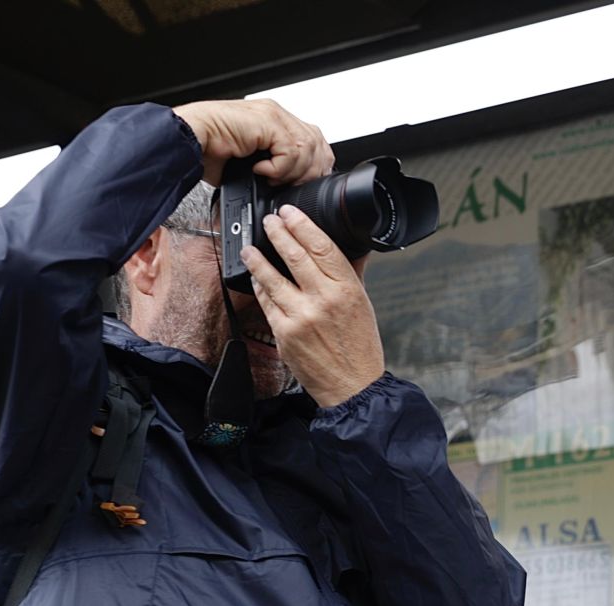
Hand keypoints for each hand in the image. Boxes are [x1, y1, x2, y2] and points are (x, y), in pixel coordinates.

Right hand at [172, 99, 331, 186]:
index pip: (314, 140)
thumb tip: (287, 189)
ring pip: (306, 148)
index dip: (314, 165)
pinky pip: (290, 150)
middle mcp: (277, 115)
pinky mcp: (267, 121)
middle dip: (308, 171)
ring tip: (269, 178)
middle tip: (288, 185)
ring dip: (291, 172)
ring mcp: (273, 115)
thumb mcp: (250, 165)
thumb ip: (273, 170)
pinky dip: (279, 168)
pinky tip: (260, 170)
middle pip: (317, 143)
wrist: (189, 139)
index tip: (302, 184)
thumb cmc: (210, 150)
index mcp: (275, 122)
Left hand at [244, 207, 384, 406]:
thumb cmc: (359, 346)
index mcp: (347, 288)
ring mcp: (301, 316)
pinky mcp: (284, 333)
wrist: (352, 386)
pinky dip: (259, 287)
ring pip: (272, 277)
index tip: (290, 212)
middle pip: (295, 255)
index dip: (301, 224)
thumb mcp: (363, 303)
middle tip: (269, 222)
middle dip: (277, 233)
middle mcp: (324, 299)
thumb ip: (352, 272)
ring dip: (258, 258)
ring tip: (250, 247)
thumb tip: (349, 246)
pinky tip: (255, 278)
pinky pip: (266, 302)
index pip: (321, 245)